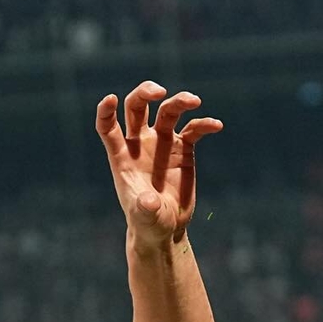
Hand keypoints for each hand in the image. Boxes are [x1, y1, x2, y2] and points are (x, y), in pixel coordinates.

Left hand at [95, 82, 222, 245]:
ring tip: (195, 102)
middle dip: (145, 93)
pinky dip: (204, 124)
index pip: (108, 128)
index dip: (106, 112)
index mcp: (122, 157)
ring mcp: (162, 144)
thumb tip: (149, 201)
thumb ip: (145, 208)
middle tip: (161, 92)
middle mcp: (140, 145)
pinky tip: (216, 126)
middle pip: (137, 107)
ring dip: (180, 101)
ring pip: (168, 111)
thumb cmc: (148, 224)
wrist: (166, 229)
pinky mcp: (183, 149)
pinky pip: (194, 129)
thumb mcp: (145, 218)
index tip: (110, 99)